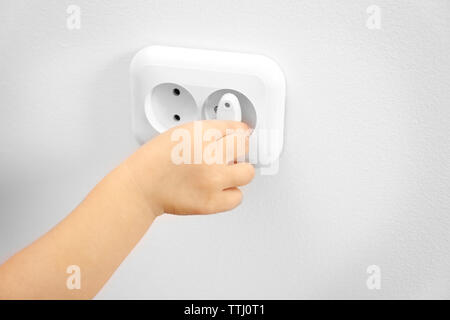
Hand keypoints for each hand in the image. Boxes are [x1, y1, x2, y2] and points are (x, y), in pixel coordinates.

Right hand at [123, 120, 254, 215]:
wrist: (141, 187)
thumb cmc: (155, 161)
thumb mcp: (180, 133)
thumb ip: (206, 133)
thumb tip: (231, 135)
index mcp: (200, 133)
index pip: (236, 127)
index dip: (238, 131)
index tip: (239, 135)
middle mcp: (209, 154)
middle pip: (245, 147)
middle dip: (239, 149)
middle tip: (231, 154)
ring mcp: (212, 179)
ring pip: (247, 173)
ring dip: (238, 173)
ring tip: (224, 173)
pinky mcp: (211, 202)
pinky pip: (237, 197)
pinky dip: (230, 194)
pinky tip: (218, 188)